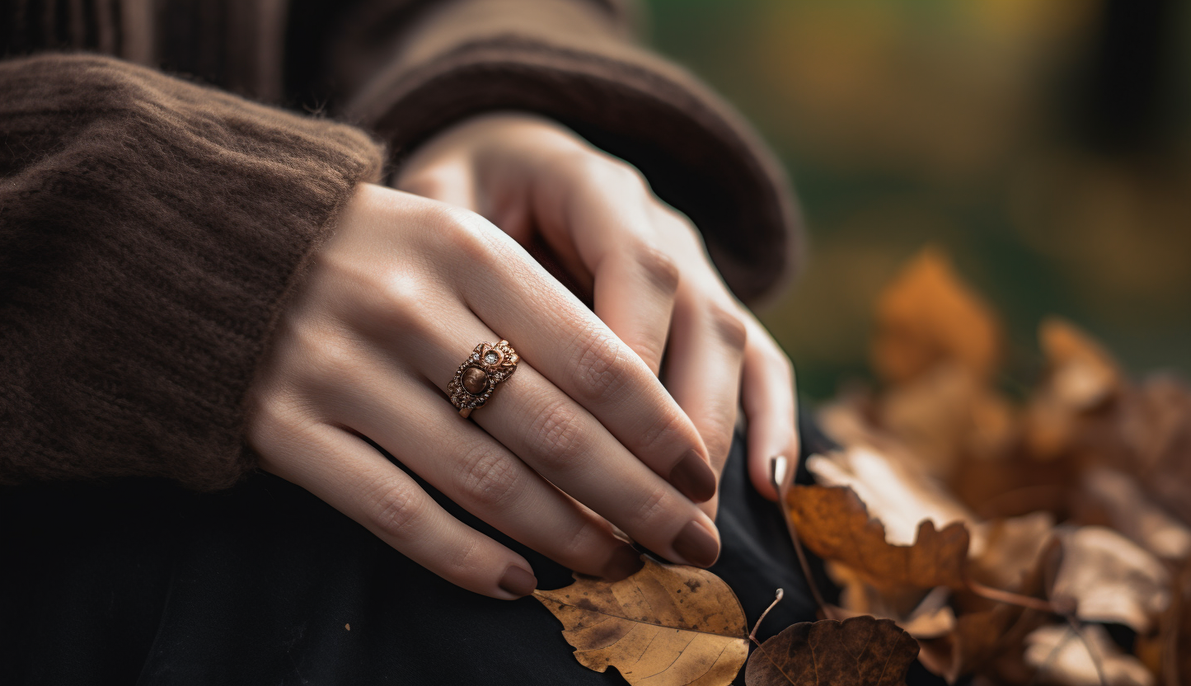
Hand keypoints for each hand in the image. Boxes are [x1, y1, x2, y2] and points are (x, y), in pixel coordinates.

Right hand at [246, 183, 722, 598]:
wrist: (216, 247)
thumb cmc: (375, 252)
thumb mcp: (459, 244)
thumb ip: (543, 314)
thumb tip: (648, 425)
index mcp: (464, 248)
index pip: (592, 357)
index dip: (659, 428)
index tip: (701, 476)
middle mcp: (404, 306)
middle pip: (553, 431)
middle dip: (639, 500)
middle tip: (690, 544)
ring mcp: (338, 370)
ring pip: (484, 481)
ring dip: (565, 538)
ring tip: (617, 563)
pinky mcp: (282, 428)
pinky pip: (396, 514)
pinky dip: (465, 558)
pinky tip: (518, 583)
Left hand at [396, 113, 799, 511]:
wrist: (514, 163)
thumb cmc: (464, 189)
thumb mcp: (437, 192)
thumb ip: (441, 240)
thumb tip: (436, 320)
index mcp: (594, 183)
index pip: (636, 264)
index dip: (633, 352)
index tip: (604, 439)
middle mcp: (659, 220)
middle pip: (699, 314)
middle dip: (681, 423)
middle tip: (654, 514)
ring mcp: (693, 262)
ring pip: (731, 344)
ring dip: (715, 437)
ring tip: (691, 524)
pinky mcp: (706, 304)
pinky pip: (759, 356)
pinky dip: (770, 419)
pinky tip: (767, 488)